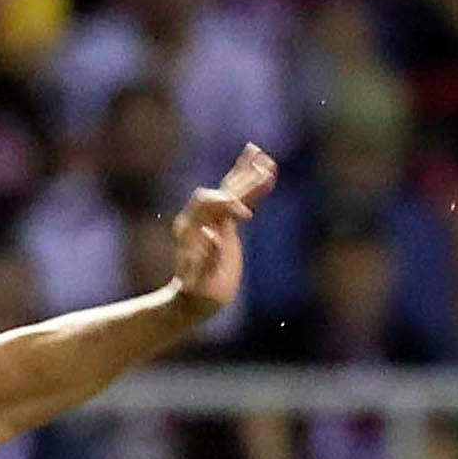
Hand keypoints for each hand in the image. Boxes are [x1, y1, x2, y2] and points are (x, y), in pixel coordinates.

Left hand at [167, 144, 276, 318]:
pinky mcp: (226, 225)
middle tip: (264, 167)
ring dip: (249, 176)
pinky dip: (251, 187)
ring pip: (232, 190)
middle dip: (243, 181)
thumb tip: (213, 235)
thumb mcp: (200, 282)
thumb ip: (207, 259)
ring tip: (266, 159)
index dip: (228, 204)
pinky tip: (265, 173)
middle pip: (224, 191)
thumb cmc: (196, 294)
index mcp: (191, 228)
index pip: (211, 203)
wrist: (192, 299)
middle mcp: (201, 218)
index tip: (246, 215)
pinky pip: (239, 200)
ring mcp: (213, 220)